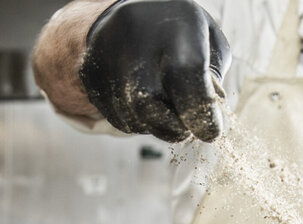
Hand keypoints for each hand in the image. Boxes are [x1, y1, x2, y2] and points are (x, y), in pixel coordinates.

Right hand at [80, 0, 230, 141]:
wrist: (134, 9)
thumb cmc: (181, 31)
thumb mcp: (209, 42)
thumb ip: (211, 81)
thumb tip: (204, 121)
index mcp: (173, 24)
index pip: (185, 74)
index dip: (200, 112)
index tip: (211, 131)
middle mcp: (134, 36)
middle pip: (147, 102)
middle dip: (172, 127)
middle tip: (186, 130)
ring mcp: (106, 54)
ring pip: (130, 115)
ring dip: (154, 125)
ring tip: (166, 111)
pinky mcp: (90, 73)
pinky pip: (116, 116)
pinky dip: (137, 121)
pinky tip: (146, 104)